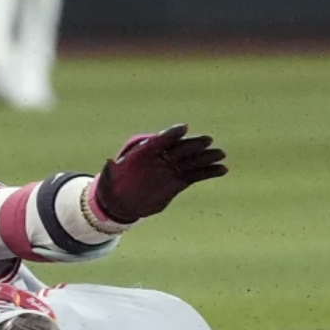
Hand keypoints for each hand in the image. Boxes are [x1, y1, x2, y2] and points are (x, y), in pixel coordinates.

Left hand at [92, 124, 226, 223]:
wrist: (122, 202)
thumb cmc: (114, 187)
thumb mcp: (109, 181)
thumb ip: (110, 172)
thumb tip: (107, 163)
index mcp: (144, 154)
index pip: (160, 141)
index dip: (172, 134)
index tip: (184, 127)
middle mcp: (160, 158)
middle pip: (179, 148)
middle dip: (193, 144)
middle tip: (207, 140)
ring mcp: (171, 168)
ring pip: (191, 160)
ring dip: (206, 157)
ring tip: (221, 154)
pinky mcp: (179, 180)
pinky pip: (196, 175)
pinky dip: (209, 172)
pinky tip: (223, 169)